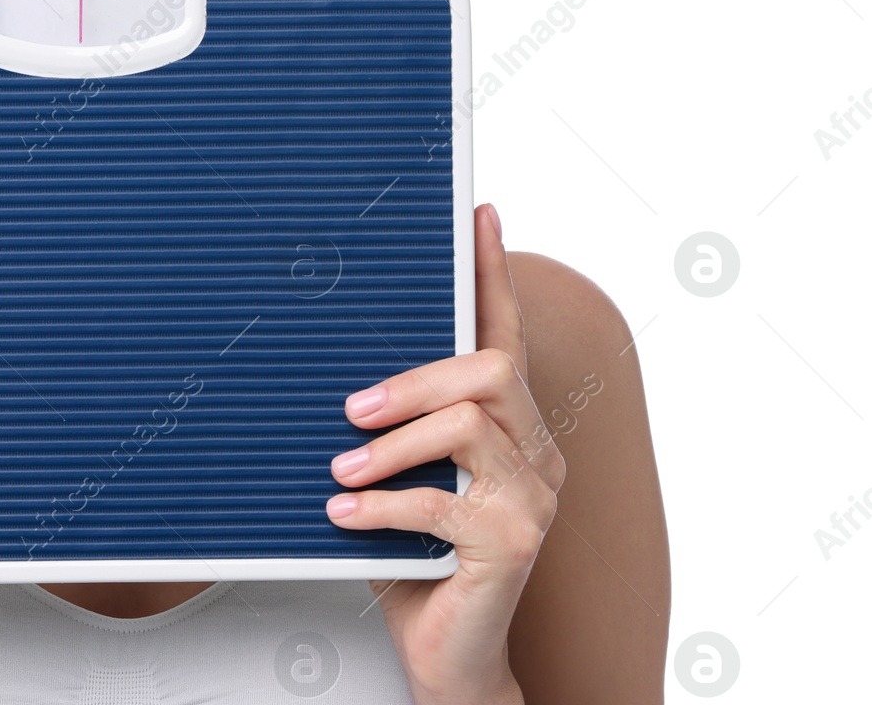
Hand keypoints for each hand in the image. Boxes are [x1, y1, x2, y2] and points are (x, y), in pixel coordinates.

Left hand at [325, 204, 561, 704]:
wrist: (449, 657)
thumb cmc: (416, 562)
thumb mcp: (401, 479)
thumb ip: (392, 428)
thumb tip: (335, 374)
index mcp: (512, 426)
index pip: (507, 334)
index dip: (491, 274)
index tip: (480, 213)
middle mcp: (537, 453)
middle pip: (489, 371)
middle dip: (413, 380)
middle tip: (351, 410)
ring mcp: (533, 499)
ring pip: (468, 427)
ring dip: (391, 446)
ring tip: (341, 471)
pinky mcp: (513, 545)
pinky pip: (442, 503)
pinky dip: (382, 506)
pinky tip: (344, 517)